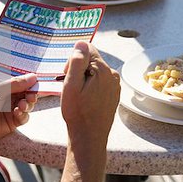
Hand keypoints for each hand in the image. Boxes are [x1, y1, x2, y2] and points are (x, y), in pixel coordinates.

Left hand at [0, 73, 37, 141]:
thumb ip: (14, 84)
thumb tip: (33, 77)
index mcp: (1, 85)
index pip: (18, 80)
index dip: (28, 80)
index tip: (36, 80)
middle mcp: (7, 96)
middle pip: (25, 92)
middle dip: (30, 93)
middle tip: (31, 96)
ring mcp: (10, 109)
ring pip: (27, 104)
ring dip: (28, 104)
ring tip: (22, 105)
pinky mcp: (12, 122)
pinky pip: (24, 117)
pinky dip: (24, 114)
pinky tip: (18, 113)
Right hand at [55, 41, 119, 181]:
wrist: (89, 138)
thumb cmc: (77, 113)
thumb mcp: (71, 85)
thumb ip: (76, 62)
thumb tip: (80, 43)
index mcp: (103, 70)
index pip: (86, 49)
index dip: (73, 60)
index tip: (67, 75)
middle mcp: (113, 75)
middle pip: (91, 59)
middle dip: (78, 69)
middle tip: (71, 87)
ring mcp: (115, 85)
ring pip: (94, 70)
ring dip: (83, 78)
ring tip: (78, 95)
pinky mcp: (113, 93)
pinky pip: (99, 81)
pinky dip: (90, 86)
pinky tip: (85, 99)